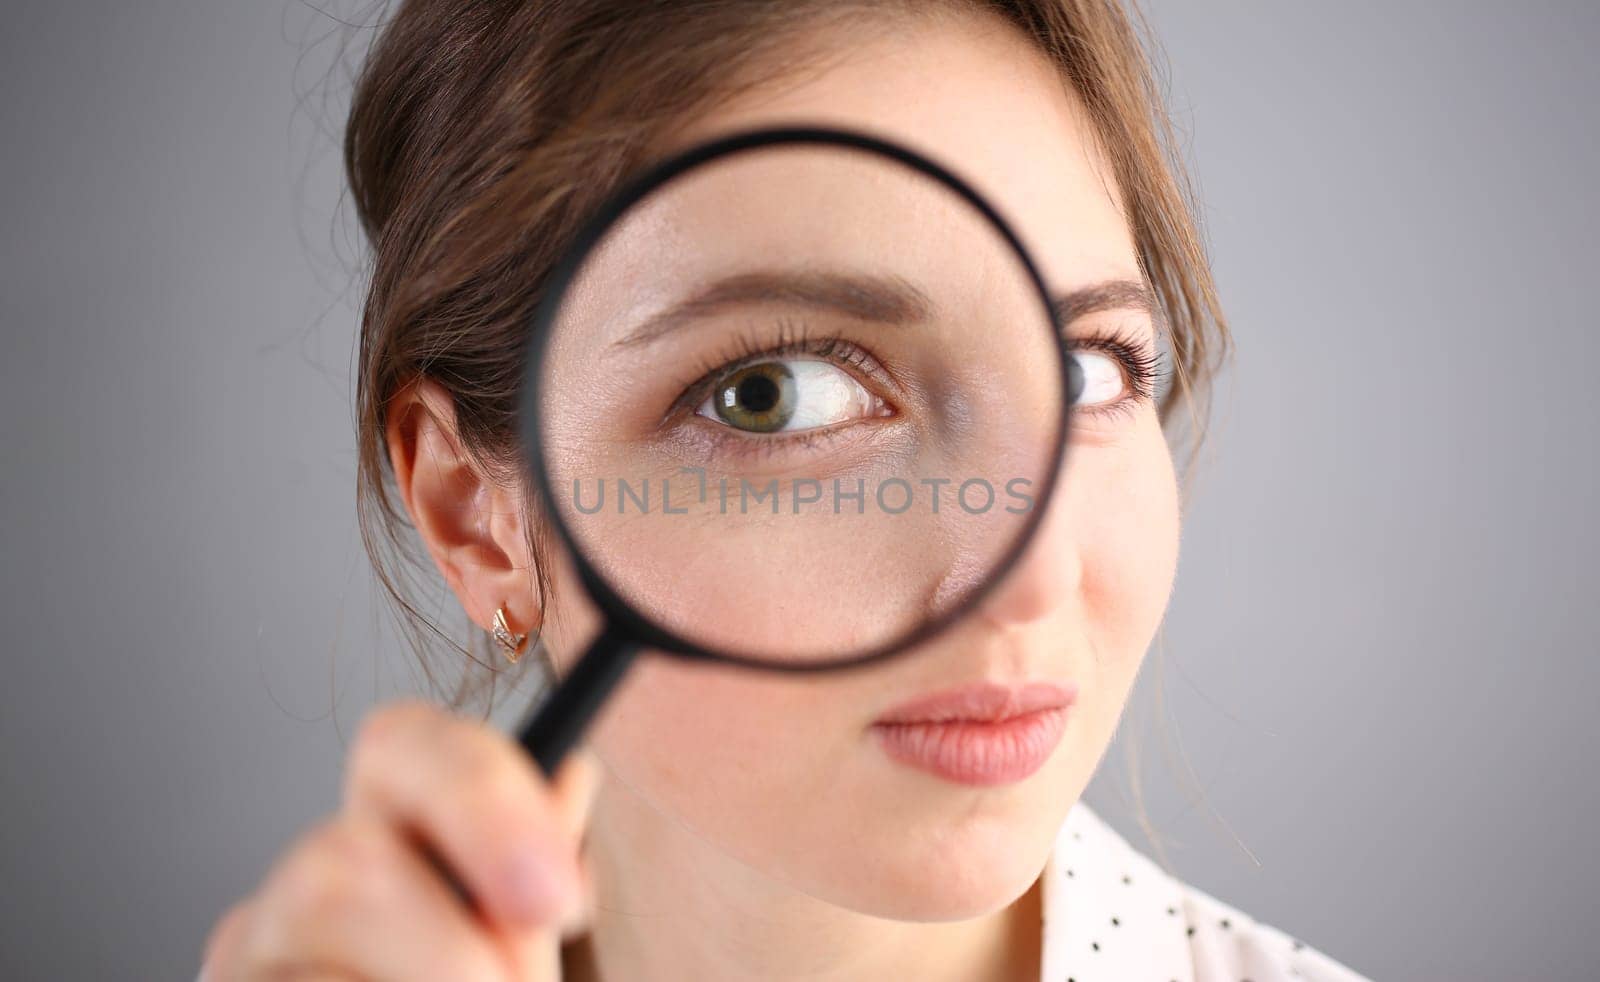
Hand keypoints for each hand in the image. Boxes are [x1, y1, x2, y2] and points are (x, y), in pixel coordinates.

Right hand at [199, 699, 599, 980]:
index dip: (483, 801)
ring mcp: (250, 961)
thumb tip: (573, 773)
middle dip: (451, 951)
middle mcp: (301, 890)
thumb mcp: (521, 957)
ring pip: (312, 954)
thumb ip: (537, 877)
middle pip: (341, 857)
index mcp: (392, 837)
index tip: (556, 896)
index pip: (402, 746)